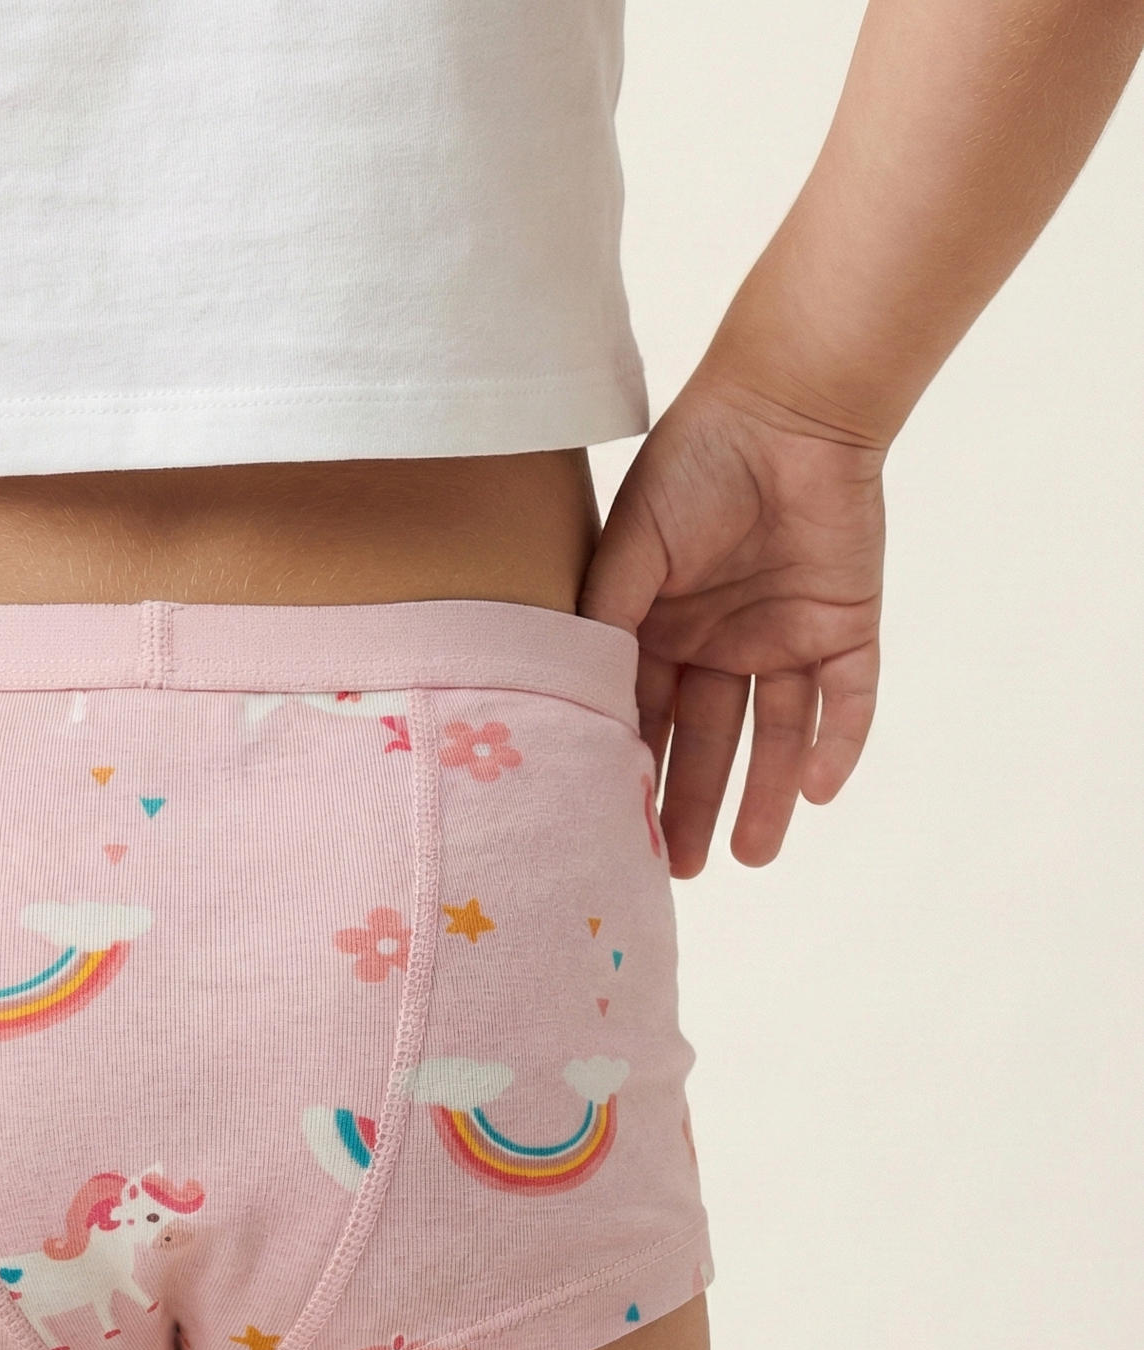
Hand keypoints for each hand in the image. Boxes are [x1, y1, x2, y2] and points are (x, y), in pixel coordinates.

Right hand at [580, 377, 885, 875]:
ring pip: (777, 736)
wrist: (787, 409)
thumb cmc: (692, 468)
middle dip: (692, 805)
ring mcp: (783, 639)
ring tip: (753, 858)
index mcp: (660, 629)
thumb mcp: (627, 551)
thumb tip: (572, 707)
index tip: (615, 831)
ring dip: (767, 797)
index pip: (643, 718)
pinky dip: (838, 744)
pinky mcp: (844, 627)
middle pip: (707, 742)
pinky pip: (847, 699)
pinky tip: (821, 792)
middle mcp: (718, 645)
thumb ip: (602, 623)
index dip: (632, 773)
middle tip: (678, 870)